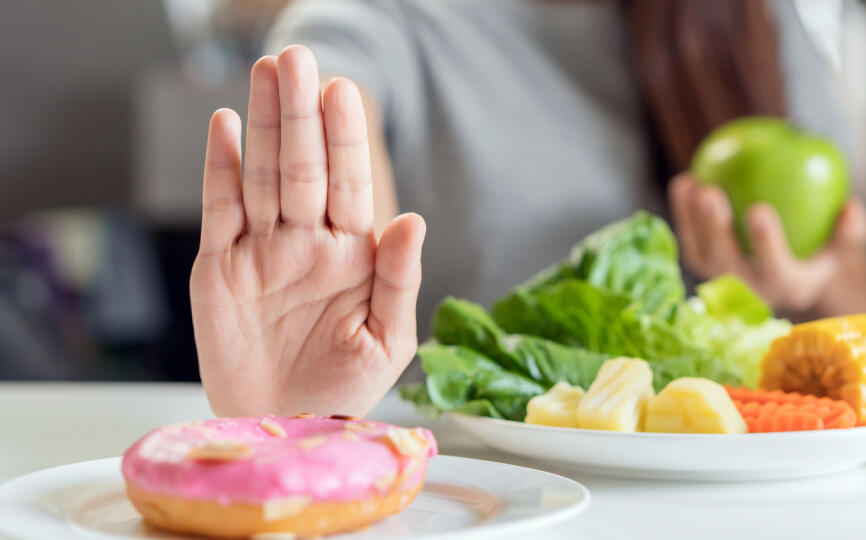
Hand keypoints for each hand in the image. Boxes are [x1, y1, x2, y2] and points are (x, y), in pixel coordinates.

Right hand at [190, 45, 424, 416]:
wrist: (283, 427)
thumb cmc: (343, 389)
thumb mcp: (386, 341)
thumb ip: (399, 279)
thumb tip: (413, 220)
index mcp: (351, 255)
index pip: (349, 184)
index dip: (345, 140)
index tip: (344, 93)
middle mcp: (306, 243)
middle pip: (302, 168)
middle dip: (301, 115)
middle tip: (297, 60)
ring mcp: (261, 251)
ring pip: (262, 177)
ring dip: (264, 126)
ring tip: (267, 73)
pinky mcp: (219, 268)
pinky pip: (220, 210)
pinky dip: (221, 169)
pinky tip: (227, 127)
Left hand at [668, 173, 865, 313]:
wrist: (788, 264)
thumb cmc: (820, 246)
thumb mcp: (843, 242)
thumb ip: (852, 229)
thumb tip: (851, 207)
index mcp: (789, 287)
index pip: (777, 269)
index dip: (766, 243)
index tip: (759, 207)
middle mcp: (752, 291)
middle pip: (728, 264)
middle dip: (715, 230)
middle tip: (711, 192)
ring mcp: (723, 281)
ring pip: (701, 254)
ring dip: (692, 221)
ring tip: (693, 184)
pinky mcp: (703, 267)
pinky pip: (689, 240)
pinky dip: (682, 213)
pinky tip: (684, 181)